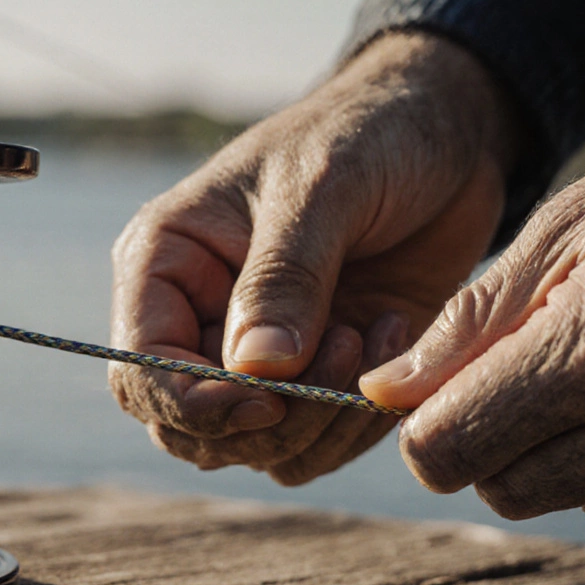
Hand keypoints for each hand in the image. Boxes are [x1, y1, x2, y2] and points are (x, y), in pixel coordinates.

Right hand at [109, 31, 517, 483]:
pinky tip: (392, 338)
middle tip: (341, 355)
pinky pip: (316, 444)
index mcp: (165, 265)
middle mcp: (195, 320)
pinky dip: (357, 419)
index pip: (139, 371)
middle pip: (189, 430)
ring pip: (255, 449)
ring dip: (320, 422)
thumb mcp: (322, 186)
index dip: (191, 405)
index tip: (269, 402)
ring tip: (371, 335)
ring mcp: (256, 356)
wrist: (446, 134)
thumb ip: (284, 277)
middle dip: (266, 423)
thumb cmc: (366, 134)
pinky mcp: (315, 376)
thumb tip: (255, 370)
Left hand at [361, 141, 584, 527]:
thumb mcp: (563, 230)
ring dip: (552, 452)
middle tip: (513, 371)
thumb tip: (384, 391)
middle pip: (504, 489)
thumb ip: (469, 320)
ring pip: (566, 501)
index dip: (424, 427)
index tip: (436, 391)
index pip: (450, 449)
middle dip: (487, 441)